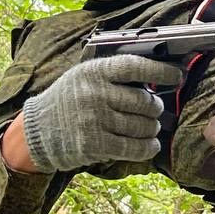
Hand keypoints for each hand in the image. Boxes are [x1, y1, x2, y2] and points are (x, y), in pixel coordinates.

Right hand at [20, 54, 182, 172]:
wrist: (38, 131)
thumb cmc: (69, 100)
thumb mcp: (85, 77)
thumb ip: (115, 76)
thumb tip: (156, 80)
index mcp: (95, 71)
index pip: (135, 66)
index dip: (161, 71)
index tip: (177, 76)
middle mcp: (95, 93)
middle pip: (144, 101)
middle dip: (155, 108)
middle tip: (154, 109)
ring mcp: (94, 119)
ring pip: (142, 125)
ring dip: (152, 129)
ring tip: (150, 127)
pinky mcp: (94, 143)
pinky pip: (133, 147)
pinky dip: (147, 147)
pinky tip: (149, 145)